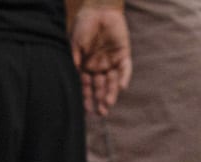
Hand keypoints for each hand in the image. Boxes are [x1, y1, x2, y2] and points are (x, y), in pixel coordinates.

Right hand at [71, 0, 130, 118]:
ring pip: (112, 82)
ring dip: (111, 93)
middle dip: (100, 100)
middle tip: (101, 112)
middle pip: (100, 87)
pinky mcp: (123, 54)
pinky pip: (125, 69)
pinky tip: (122, 87)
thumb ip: (76, 58)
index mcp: (86, 66)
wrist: (98, 9)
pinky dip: (124, 78)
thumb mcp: (75, 43)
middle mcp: (99, 67)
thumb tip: (75, 74)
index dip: (87, 98)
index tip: (87, 110)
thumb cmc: (83, 25)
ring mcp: (111, 61)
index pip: (86, 86)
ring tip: (109, 104)